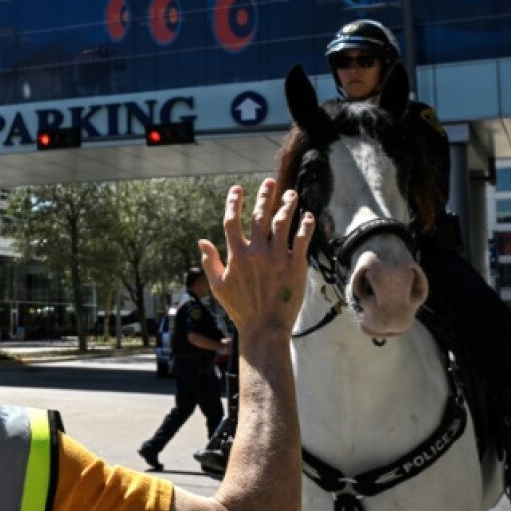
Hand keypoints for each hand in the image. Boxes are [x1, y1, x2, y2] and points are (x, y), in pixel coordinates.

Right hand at [198, 179, 313, 338]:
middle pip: (260, 216)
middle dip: (264, 196)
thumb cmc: (240, 309)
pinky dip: (306, 225)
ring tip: (291, 194)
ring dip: (287, 205)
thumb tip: (202, 242)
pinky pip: (302, 240)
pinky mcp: (296, 265)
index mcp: (237, 254)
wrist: (265, 327)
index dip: (234, 202)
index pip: (233, 220)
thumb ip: (210, 261)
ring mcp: (278, 257)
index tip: (237, 189)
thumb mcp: (217, 286)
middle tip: (269, 182)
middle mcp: (257, 251)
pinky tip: (308, 216)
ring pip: (282, 223)